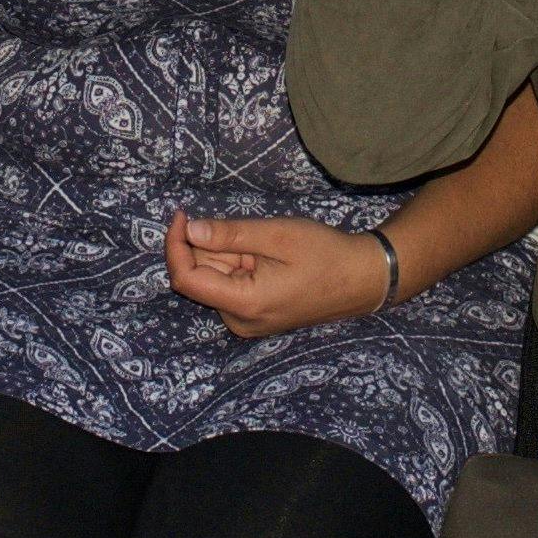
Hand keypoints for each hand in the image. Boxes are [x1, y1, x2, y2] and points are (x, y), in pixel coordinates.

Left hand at [164, 214, 392, 339]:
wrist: (362, 280)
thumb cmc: (325, 254)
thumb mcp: (277, 235)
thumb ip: (230, 235)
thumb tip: (190, 230)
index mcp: (244, 304)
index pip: (185, 279)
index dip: (175, 245)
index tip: (182, 215)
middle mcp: (240, 321)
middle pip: (200, 278)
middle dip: (210, 247)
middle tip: (246, 231)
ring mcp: (247, 322)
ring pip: (215, 280)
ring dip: (227, 256)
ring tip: (264, 248)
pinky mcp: (254, 317)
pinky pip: (231, 287)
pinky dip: (237, 265)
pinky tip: (264, 258)